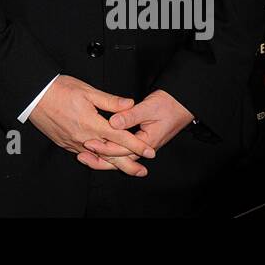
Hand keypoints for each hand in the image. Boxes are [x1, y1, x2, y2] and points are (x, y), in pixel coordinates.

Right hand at [28, 75, 156, 177]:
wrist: (34, 96)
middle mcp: (84, 137)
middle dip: (129, 164)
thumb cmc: (58, 90)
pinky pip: (84, 155)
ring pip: (97, 158)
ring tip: (126, 169)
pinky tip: (101, 161)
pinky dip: (95, 160)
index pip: (120, 138)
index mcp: (92, 123)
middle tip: (142, 170)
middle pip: (111, 156)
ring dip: (113, 165)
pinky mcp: (65, 143)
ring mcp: (73, 143)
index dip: (137, 146)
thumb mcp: (87, 91)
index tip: (150, 151)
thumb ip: (110, 101)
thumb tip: (129, 104)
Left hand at [79, 89, 193, 169]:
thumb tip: (113, 122)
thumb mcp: (148, 108)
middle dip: (100, 160)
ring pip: (120, 156)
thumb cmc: (169, 105)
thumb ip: (130, 116)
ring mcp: (142, 145)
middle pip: (119, 160)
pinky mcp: (139, 140)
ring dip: (103, 157)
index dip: (104, 147)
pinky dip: (109, 149)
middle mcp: (144, 147)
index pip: (121, 150)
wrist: (182, 104)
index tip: (89, 143)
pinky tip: (98, 149)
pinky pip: (122, 149)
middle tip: (82, 156)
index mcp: (147, 142)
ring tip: (85, 156)